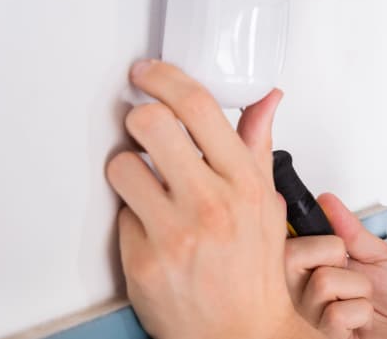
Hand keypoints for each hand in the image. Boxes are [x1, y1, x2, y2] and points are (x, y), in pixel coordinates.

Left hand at [106, 60, 320, 338]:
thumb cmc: (255, 269)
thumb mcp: (267, 202)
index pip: (198, 107)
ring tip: (148, 185)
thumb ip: (258, 145)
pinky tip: (154, 228)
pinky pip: (120, 213)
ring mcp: (176, 233)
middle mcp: (212, 203)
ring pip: (122, 165)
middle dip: (139, 117)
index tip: (147, 73)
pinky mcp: (143, 261)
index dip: (164, 78)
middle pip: (151, 123)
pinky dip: (132, 216)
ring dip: (129, 168)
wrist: (242, 332)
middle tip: (144, 128)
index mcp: (245, 182)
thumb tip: (266, 99)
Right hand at [285, 194, 386, 338]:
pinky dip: (360, 312)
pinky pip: (336, 312)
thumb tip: (328, 202)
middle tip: (349, 269)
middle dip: (335, 254)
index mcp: (311, 264)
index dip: (312, 235)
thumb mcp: (377, 257)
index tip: (335, 245)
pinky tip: (357, 321)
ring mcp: (306, 312)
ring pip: (323, 282)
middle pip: (294, 253)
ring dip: (358, 289)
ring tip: (359, 299)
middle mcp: (300, 288)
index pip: (287, 236)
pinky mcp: (319, 334)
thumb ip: (352, 231)